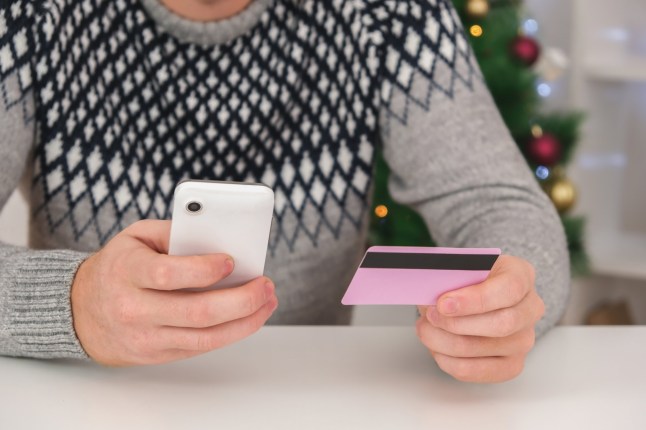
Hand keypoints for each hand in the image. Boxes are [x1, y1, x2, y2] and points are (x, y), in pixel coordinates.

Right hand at [71, 220, 277, 366]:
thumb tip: (217, 234)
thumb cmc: (117, 267)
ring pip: (205, 337)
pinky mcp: (157, 354)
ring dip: (245, 321)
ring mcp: (146, 337)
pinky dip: (230, 333)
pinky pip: (201, 348)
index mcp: (127, 272)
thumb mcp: (136, 237)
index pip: (169, 274)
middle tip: (265, 285)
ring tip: (267, 302)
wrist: (80, 311)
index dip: (205, 269)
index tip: (231, 260)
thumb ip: (174, 231)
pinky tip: (248, 317)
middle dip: (241, 300)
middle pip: (197, 312)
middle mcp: (134, 309)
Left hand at [416, 255, 543, 382]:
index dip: (475, 299)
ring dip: (446, 342)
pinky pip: (480, 370)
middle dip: (457, 323)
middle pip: (501, 324)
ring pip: (485, 348)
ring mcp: (523, 339)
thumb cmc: (464, 280)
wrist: (469, 297)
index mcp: (521, 274)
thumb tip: (430, 293)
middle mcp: (530, 308)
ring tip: (426, 330)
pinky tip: (437, 349)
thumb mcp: (457, 268)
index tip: (443, 303)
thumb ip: (449, 277)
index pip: (509, 289)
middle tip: (431, 316)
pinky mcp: (511, 364)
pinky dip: (451, 361)